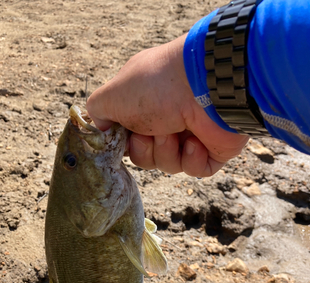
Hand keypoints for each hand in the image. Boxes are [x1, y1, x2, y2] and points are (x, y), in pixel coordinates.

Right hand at [87, 34, 247, 176]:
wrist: (205, 84)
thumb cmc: (156, 86)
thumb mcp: (112, 96)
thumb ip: (97, 114)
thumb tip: (98, 132)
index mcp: (144, 107)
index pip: (127, 139)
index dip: (123, 144)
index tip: (122, 138)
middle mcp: (167, 120)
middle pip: (145, 157)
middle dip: (144, 150)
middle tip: (151, 132)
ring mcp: (190, 135)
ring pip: (168, 165)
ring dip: (166, 152)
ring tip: (175, 132)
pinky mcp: (212, 151)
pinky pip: (195, 170)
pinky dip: (191, 159)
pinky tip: (196, 141)